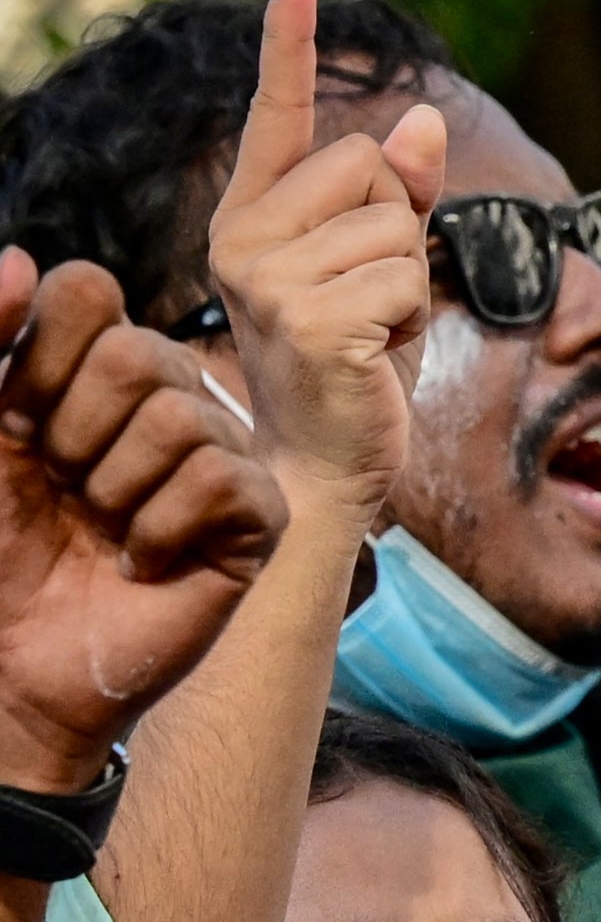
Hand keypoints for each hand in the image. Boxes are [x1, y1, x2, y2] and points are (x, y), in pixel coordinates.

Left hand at [0, 251, 288, 794]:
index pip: (89, 292)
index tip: (17, 421)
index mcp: (89, 368)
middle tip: (67, 489)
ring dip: (119, 491)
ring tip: (106, 530)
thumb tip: (19, 257)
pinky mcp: (256, 520)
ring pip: (186, 418)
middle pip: (140, 354)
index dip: (43, 353)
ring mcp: (217, 457)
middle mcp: (163, 401)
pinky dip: (166, 528)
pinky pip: (227, 483)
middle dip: (79, 434)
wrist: (15, 663)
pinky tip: (146, 560)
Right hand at [203, 0, 445, 526]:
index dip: (288, 42)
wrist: (329, 461)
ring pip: (394, 223)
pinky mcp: (306, 318)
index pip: (277, 114)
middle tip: (369, 300)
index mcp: (251, 216)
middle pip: (369, 166)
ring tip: (369, 333)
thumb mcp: (380, 267)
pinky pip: (403, 278)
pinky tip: (375, 356)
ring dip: (406, 280)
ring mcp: (264, 277)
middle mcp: (241, 236)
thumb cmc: (357, 363)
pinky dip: (410, 317)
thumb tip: (418, 120)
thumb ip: (396, 196)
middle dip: (397, 229)